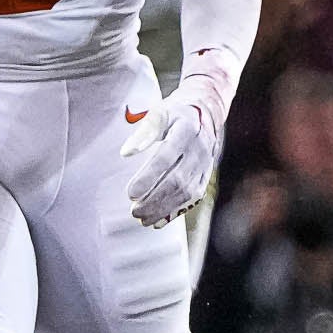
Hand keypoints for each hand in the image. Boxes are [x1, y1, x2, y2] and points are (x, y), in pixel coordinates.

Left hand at [121, 73, 225, 227]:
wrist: (207, 112)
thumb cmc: (177, 113)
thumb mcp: (160, 112)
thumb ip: (143, 132)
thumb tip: (126, 153)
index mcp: (186, 130)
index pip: (166, 157)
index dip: (148, 177)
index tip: (131, 193)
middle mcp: (199, 149)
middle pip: (177, 180)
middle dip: (154, 199)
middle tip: (133, 210)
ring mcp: (205, 165)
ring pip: (185, 193)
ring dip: (163, 208)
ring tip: (141, 217)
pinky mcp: (206, 176)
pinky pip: (193, 198)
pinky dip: (175, 211)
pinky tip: (157, 220)